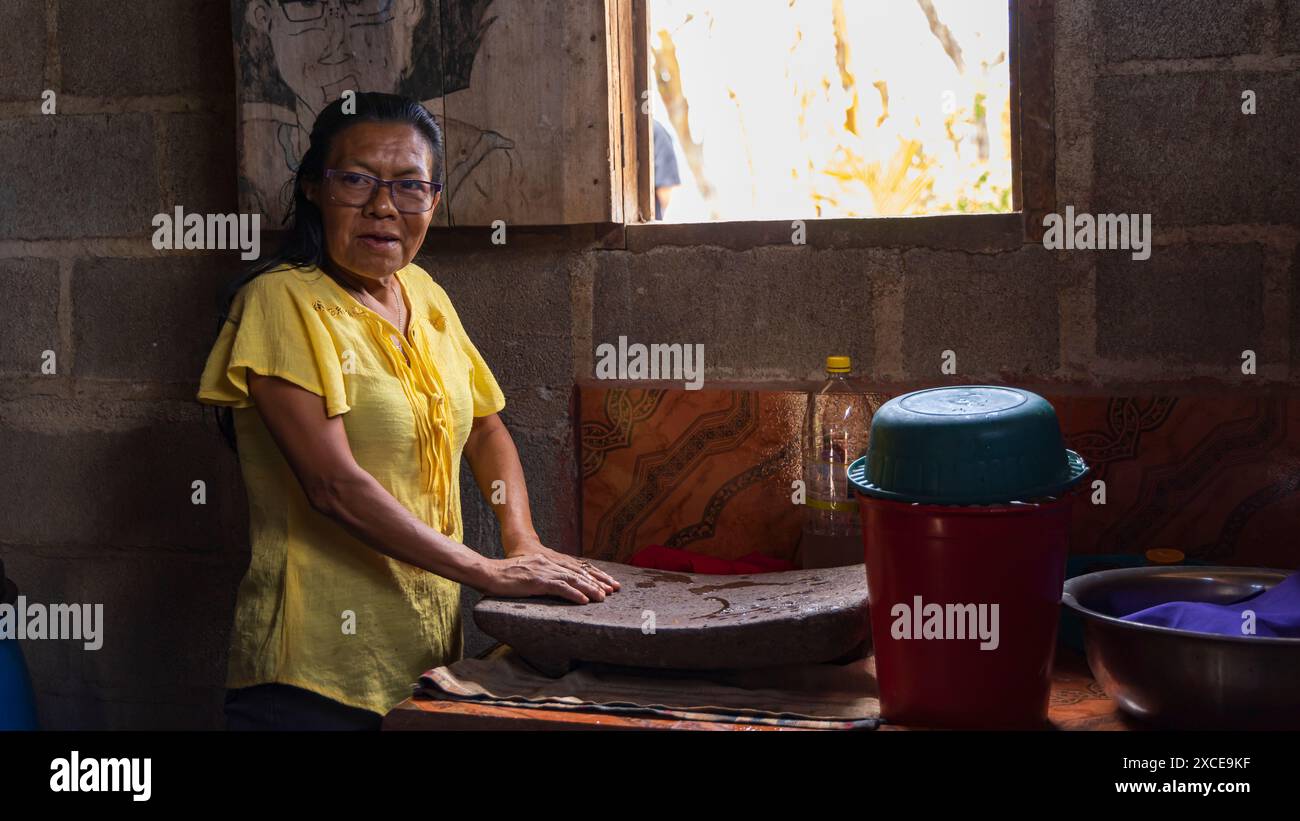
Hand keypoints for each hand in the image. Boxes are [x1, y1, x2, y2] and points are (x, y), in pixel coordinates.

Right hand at [500, 532, 620, 596]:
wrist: (489, 572)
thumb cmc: (505, 576)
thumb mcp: (527, 574)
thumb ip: (541, 577)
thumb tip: (552, 587)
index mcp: (547, 561)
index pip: (574, 569)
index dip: (592, 576)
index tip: (605, 584)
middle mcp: (548, 564)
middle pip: (578, 573)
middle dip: (597, 582)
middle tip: (613, 590)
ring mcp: (543, 572)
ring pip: (573, 580)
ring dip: (590, 589)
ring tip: (603, 597)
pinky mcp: (537, 581)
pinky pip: (560, 588)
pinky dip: (574, 594)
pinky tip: (584, 600)